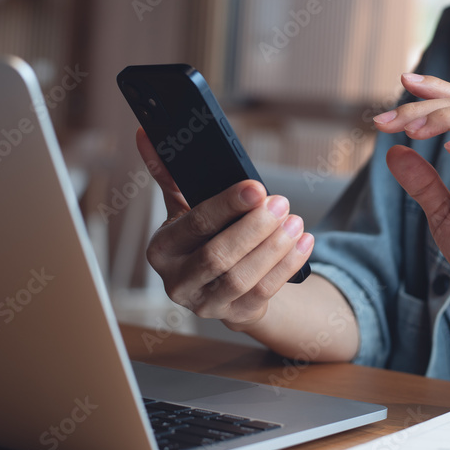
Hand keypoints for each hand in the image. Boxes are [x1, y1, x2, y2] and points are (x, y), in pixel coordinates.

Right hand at [134, 128, 313, 326]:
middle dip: (254, 228)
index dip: (226, 205)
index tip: (256, 187)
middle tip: (282, 203)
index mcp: (162, 249)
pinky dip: (286, 266)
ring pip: (242, 278)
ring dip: (274, 248)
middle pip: (217, 256)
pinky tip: (303, 242)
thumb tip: (146, 134)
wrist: (218, 282)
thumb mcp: (184, 207)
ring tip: (295, 221)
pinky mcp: (234, 316)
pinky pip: (264, 292)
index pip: (194, 224)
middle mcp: (178, 281)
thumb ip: (168, 173)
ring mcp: (205, 304)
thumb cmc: (202, 237)